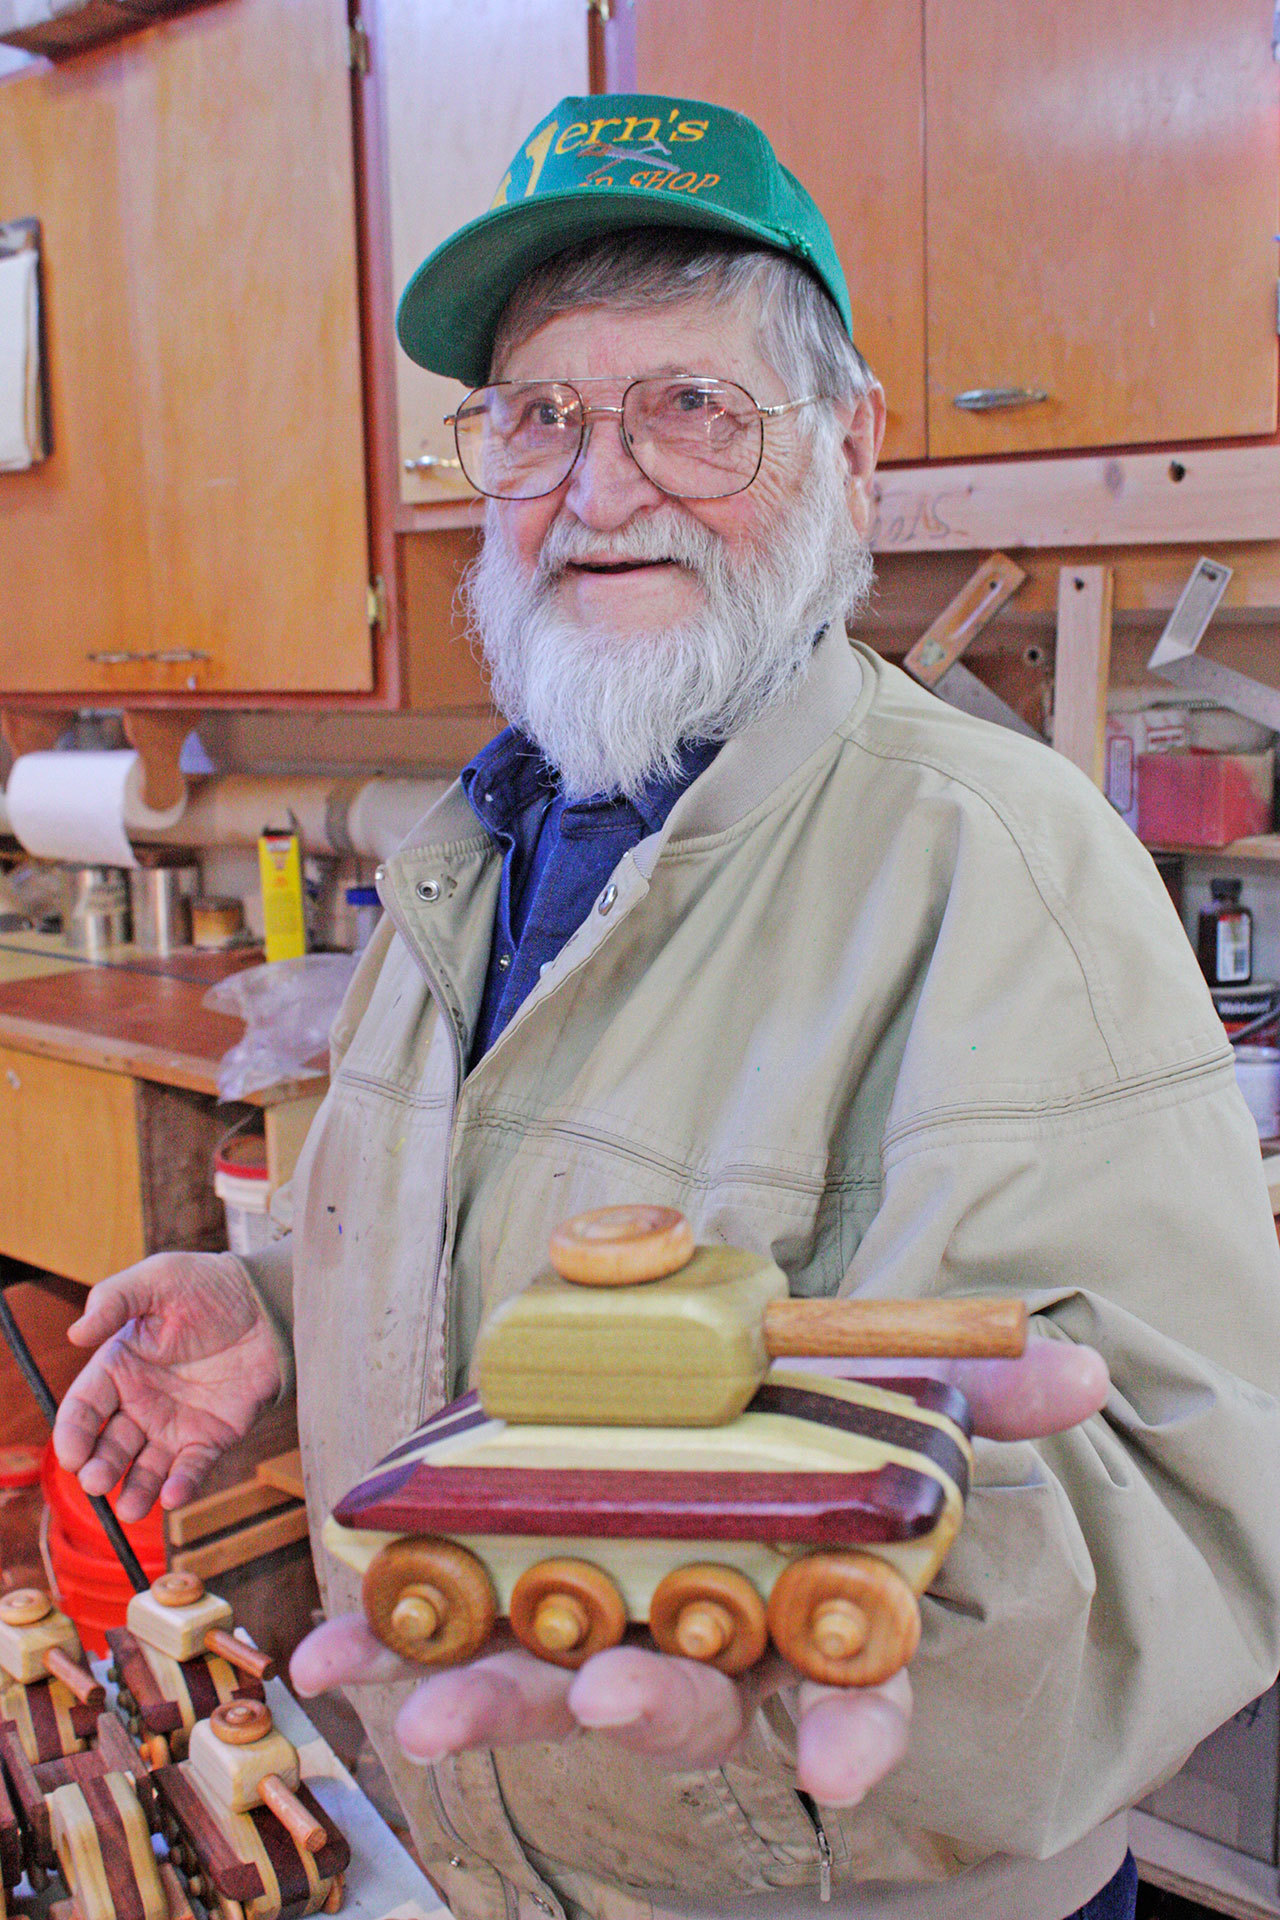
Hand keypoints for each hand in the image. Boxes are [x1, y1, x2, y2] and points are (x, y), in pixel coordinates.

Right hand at [52, 1251, 281, 1520]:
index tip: (71, 1454)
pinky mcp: (213, 1435)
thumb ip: (115, 1300)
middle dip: (99, 1469)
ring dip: (135, 1490)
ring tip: (130, 1507)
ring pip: (146, 1467)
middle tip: (96, 1482)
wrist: (269, 1300)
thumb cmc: (209, 1284)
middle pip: (109, 1445)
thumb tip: (75, 1333)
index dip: (72, 1433)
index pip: (83, 1408)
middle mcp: (141, 1401)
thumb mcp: (159, 1278)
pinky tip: (174, 1496)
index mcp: (119, 1367)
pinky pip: (193, 1467)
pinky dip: (182, 1485)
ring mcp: (176, 1422)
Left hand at [292, 1338, 1108, 1805]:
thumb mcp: (890, 1402)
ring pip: (557, 1683)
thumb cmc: (808, 1429)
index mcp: (803, 1611)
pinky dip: (391, 1643)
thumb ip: (977, 1394)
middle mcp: (706, 1643)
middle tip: (611, 1694)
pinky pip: (452, 1631)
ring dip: (490, 1693)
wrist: (700, 1417)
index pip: (848, 1691)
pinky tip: (330, 1657)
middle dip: (648, 1707)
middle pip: (688, 1702)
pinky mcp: (514, 1595)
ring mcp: (604, 1625)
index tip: (840, 1767)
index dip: (850, 1729)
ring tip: (423, 1704)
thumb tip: (1083, 1376)